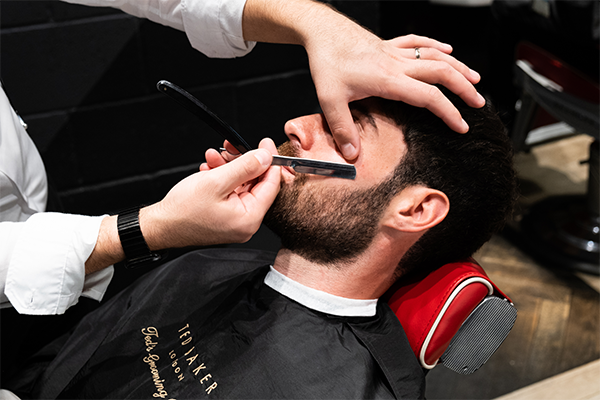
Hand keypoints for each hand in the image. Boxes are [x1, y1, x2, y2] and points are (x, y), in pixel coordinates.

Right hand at [142, 138, 279, 248]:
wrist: (159, 226)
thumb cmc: (182, 211)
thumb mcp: (216, 181)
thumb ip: (245, 167)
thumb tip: (265, 157)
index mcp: (249, 219)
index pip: (271, 185)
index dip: (269, 162)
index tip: (265, 144)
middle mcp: (246, 223)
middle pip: (255, 184)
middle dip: (242, 162)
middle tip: (231, 147)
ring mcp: (235, 221)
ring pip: (241, 185)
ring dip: (228, 167)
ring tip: (212, 157)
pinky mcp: (225, 217)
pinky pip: (230, 192)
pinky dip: (221, 178)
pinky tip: (209, 169)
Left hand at [306, 31, 484, 159]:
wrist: (322, 30)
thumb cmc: (326, 61)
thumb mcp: (330, 100)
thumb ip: (343, 128)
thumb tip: (352, 154)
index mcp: (388, 80)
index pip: (428, 97)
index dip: (449, 112)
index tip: (461, 126)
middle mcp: (396, 64)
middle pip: (441, 74)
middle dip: (464, 89)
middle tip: (479, 103)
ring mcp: (394, 52)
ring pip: (435, 56)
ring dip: (457, 67)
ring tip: (474, 79)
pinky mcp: (388, 44)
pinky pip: (418, 42)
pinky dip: (436, 46)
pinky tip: (447, 50)